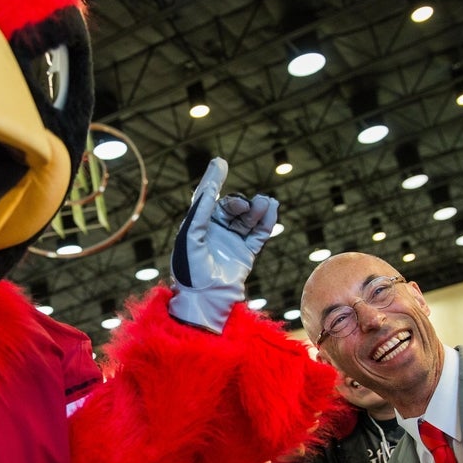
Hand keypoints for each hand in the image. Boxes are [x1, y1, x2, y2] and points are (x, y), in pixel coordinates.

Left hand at [169, 157, 277, 333]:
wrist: (205, 299)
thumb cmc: (191, 271)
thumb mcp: (190, 237)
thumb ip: (200, 212)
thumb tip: (210, 187)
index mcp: (197, 227)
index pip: (205, 198)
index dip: (213, 180)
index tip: (220, 162)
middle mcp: (214, 232)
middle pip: (229, 208)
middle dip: (237, 203)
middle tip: (241, 205)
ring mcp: (231, 242)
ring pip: (246, 219)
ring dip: (255, 209)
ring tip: (265, 202)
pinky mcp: (245, 254)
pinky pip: (258, 233)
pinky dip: (266, 221)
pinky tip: (271, 208)